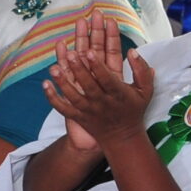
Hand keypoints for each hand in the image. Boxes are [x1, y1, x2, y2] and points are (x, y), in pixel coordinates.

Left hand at [44, 11, 151, 151]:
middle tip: (71, 54)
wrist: (122, 139)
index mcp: (118, 94)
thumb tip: (133, 51)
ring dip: (63, 82)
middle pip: (88, 85)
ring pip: (73, 96)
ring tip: (53, 68)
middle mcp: (102, 102)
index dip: (98, 66)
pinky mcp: (78, 117)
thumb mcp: (145, 91)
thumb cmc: (133, 110)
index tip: (90, 51)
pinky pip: (63, 108)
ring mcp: (88, 110)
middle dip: (79, 70)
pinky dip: (53, 98)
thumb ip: (141, 70)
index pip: (107, 78)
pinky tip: (45, 84)